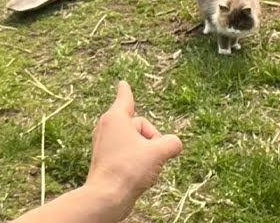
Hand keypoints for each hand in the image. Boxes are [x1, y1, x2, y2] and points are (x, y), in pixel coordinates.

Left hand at [83, 80, 183, 215]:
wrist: (107, 196)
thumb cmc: (128, 169)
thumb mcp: (158, 153)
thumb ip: (172, 143)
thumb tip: (175, 143)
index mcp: (115, 118)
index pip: (125, 99)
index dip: (127, 91)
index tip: (123, 83)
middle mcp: (106, 128)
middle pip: (139, 126)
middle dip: (151, 139)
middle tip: (151, 155)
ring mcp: (104, 144)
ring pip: (134, 142)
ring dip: (145, 152)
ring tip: (143, 168)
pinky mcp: (105, 160)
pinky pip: (128, 154)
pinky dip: (137, 162)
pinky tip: (138, 176)